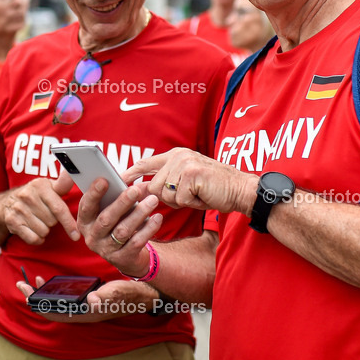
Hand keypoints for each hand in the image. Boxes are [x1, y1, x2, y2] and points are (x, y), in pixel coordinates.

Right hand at [0, 172, 78, 244]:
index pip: (58, 208)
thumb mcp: (48, 187)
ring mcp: (18, 209)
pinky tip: (34, 230)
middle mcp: (27, 195)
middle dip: (52, 221)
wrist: (6, 203)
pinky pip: (33, 238)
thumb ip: (62, 184)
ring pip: (44, 231)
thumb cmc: (34, 196)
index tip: (76, 235)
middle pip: (52, 221)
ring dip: (44, 230)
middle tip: (45, 214)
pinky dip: (37, 238)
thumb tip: (72, 174)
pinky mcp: (12, 222)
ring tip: (38, 220)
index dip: (68, 223)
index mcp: (40, 185)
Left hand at [15, 276, 158, 322]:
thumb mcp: (118, 291)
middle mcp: (80, 313)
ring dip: (41, 294)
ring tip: (28, 282)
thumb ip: (106, 295)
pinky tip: (46, 280)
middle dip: (35, 298)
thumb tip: (93, 300)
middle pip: (51, 309)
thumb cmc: (129, 294)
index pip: (55, 313)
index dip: (38, 304)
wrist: (141, 295)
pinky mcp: (84, 301)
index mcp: (85, 313)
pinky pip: (62, 299)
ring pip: (54, 304)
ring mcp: (81, 308)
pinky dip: (51, 290)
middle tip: (20, 284)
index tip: (26, 292)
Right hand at [77, 178, 162, 277]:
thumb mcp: (113, 211)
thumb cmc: (118, 224)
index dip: (94, 193)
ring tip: (153, 200)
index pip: (86, 206)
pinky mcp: (122, 259)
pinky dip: (148, 229)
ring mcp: (106, 250)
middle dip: (121, 203)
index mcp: (85, 222)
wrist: (127, 255)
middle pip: (106, 219)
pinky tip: (157, 217)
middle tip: (135, 190)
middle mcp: (92, 237)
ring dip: (139, 214)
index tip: (104, 180)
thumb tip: (135, 184)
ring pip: (122, 231)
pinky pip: (136, 242)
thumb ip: (117, 196)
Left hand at [121, 148, 255, 214]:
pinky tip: (203, 196)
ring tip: (197, 194)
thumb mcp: (187, 182)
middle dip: (168, 198)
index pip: (146, 162)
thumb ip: (166, 182)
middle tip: (190, 195)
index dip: (131, 172)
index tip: (119, 179)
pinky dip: (191, 203)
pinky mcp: (191, 175)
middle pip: (153, 185)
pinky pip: (179, 199)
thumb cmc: (213, 190)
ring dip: (181, 201)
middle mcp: (178, 156)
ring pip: (165, 194)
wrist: (240, 190)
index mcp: (175, 155)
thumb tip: (140, 190)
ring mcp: (184, 164)